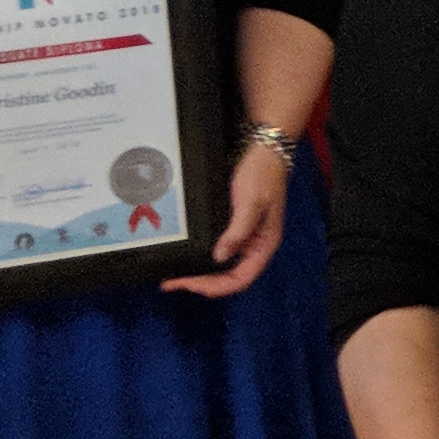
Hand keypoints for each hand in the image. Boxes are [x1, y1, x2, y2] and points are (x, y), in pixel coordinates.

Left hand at [161, 140, 294, 298]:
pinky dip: (203, 258)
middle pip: (229, 278)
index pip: (241, 279)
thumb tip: (218, 258)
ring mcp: (245, 239)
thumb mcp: (250, 203)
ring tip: (175, 277)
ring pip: (223, 267)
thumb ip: (237, 231)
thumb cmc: (262, 176)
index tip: (190, 284)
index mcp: (264, 245)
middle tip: (172, 283)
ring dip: (201, 275)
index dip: (216, 287)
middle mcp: (255, 247)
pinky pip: (219, 251)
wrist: (265, 151)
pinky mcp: (235, 228)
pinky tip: (188, 257)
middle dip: (202, 284)